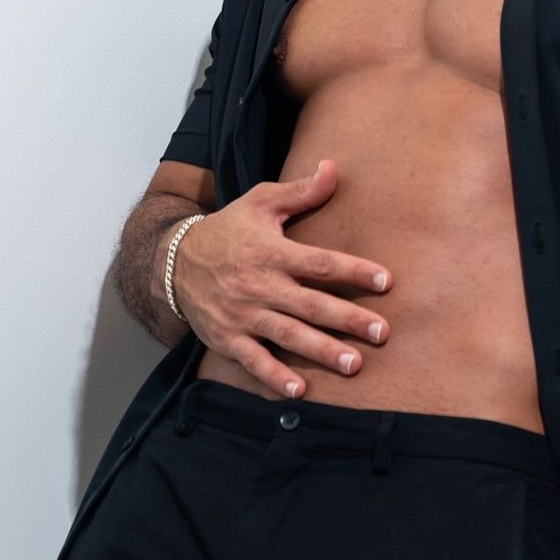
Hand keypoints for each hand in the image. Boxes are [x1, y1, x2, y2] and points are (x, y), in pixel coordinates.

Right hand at [170, 158, 392, 398]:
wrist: (172, 261)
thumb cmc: (227, 230)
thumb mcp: (260, 202)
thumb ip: (300, 192)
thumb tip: (333, 168)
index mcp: (271, 252)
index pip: (319, 263)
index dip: (353, 271)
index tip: (386, 281)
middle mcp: (259, 285)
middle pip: (310, 305)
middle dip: (348, 319)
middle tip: (382, 333)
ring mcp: (242, 315)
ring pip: (287, 336)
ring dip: (321, 351)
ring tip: (354, 364)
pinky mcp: (228, 338)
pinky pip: (254, 361)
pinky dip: (275, 377)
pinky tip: (299, 391)